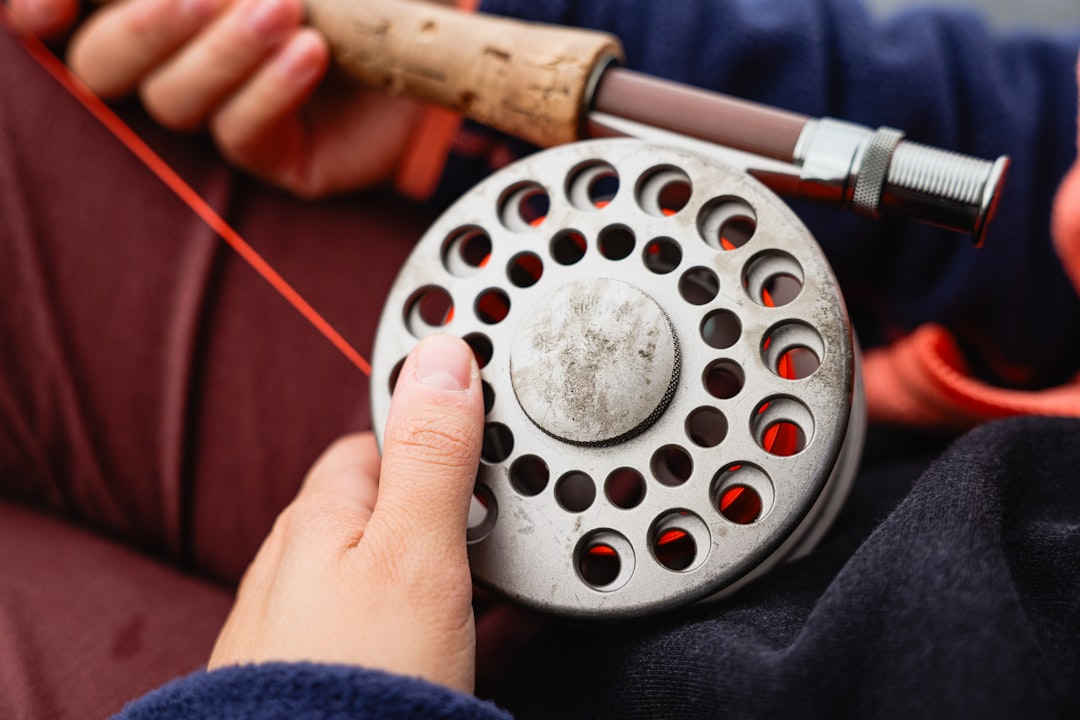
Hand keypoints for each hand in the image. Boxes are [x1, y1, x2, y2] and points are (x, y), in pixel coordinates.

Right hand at [7, 0, 438, 197]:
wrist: (436, 20)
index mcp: (162, 8)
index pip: (70, 17)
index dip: (40, 8)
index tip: (45, 4)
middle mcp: (175, 60)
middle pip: (103, 65)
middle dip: (142, 26)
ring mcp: (220, 112)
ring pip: (175, 101)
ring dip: (221, 51)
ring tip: (281, 8)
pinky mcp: (271, 155)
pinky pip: (244, 135)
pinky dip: (271, 91)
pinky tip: (310, 53)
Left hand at [208, 334, 483, 692]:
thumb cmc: (356, 677)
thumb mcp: (415, 550)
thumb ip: (432, 452)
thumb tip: (442, 354)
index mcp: (322, 515)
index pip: (380, 439)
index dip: (437, 429)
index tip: (487, 434)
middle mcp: (305, 562)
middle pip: (394, 505)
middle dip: (456, 507)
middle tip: (513, 522)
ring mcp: (315, 621)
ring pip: (401, 570)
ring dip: (455, 569)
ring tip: (509, 588)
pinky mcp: (334, 668)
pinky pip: (399, 626)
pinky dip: (443, 622)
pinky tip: (477, 642)